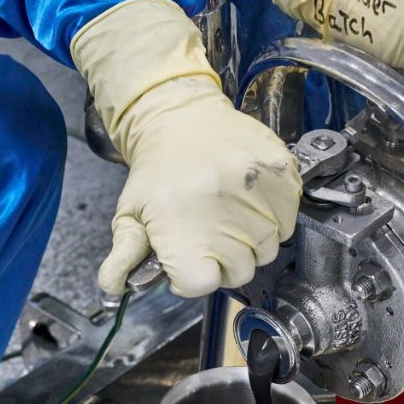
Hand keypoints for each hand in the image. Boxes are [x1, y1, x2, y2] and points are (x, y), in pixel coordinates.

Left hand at [71, 0, 301, 297]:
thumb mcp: (130, 214)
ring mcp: (258, 192)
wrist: (181, 115)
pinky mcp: (282, 174)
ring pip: (270, 249)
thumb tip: (113, 287)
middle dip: (224, 261)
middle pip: (241, 272)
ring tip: (228, 216)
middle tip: (208, 234)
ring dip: (251, 242)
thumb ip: (124, 257)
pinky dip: (274, 220)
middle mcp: (223, 209)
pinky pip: (290, 221)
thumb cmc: (156, 170)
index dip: (194, 279)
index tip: (188, 262)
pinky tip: (249, 202)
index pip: (203, 283)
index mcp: (182, 224)